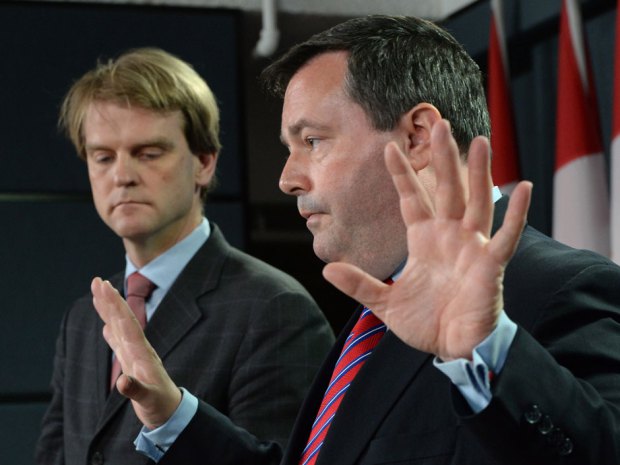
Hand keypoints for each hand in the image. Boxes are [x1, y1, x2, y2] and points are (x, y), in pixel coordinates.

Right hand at [91, 277, 181, 428]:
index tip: (104, 287)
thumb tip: (121, 382)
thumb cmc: (161, 405)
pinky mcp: (132, 363)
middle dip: (109, 300)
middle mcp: (138, 349)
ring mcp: (135, 355)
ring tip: (98, 293)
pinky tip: (107, 325)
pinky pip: (119, 342)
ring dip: (109, 310)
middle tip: (96, 280)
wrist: (171, 412)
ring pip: (119, 327)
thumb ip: (135, 391)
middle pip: (122, 319)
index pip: (126, 323)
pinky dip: (111, 332)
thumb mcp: (149, 399)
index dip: (114, 305)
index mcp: (141, 353)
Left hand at [323, 119, 531, 360]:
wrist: (453, 349)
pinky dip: (517, 214)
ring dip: (479, 172)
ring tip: (479, 140)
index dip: (402, 175)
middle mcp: (450, 236)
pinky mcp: (490, 264)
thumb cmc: (425, 323)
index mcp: (424, 240)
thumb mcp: (385, 304)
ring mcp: (472, 247)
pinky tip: (523, 187)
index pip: (412, 199)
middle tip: (440, 124)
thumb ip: (360, 285)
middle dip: (443, 158)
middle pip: (447, 189)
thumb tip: (327, 270)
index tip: (388, 148)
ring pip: (477, 202)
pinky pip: (506, 236)